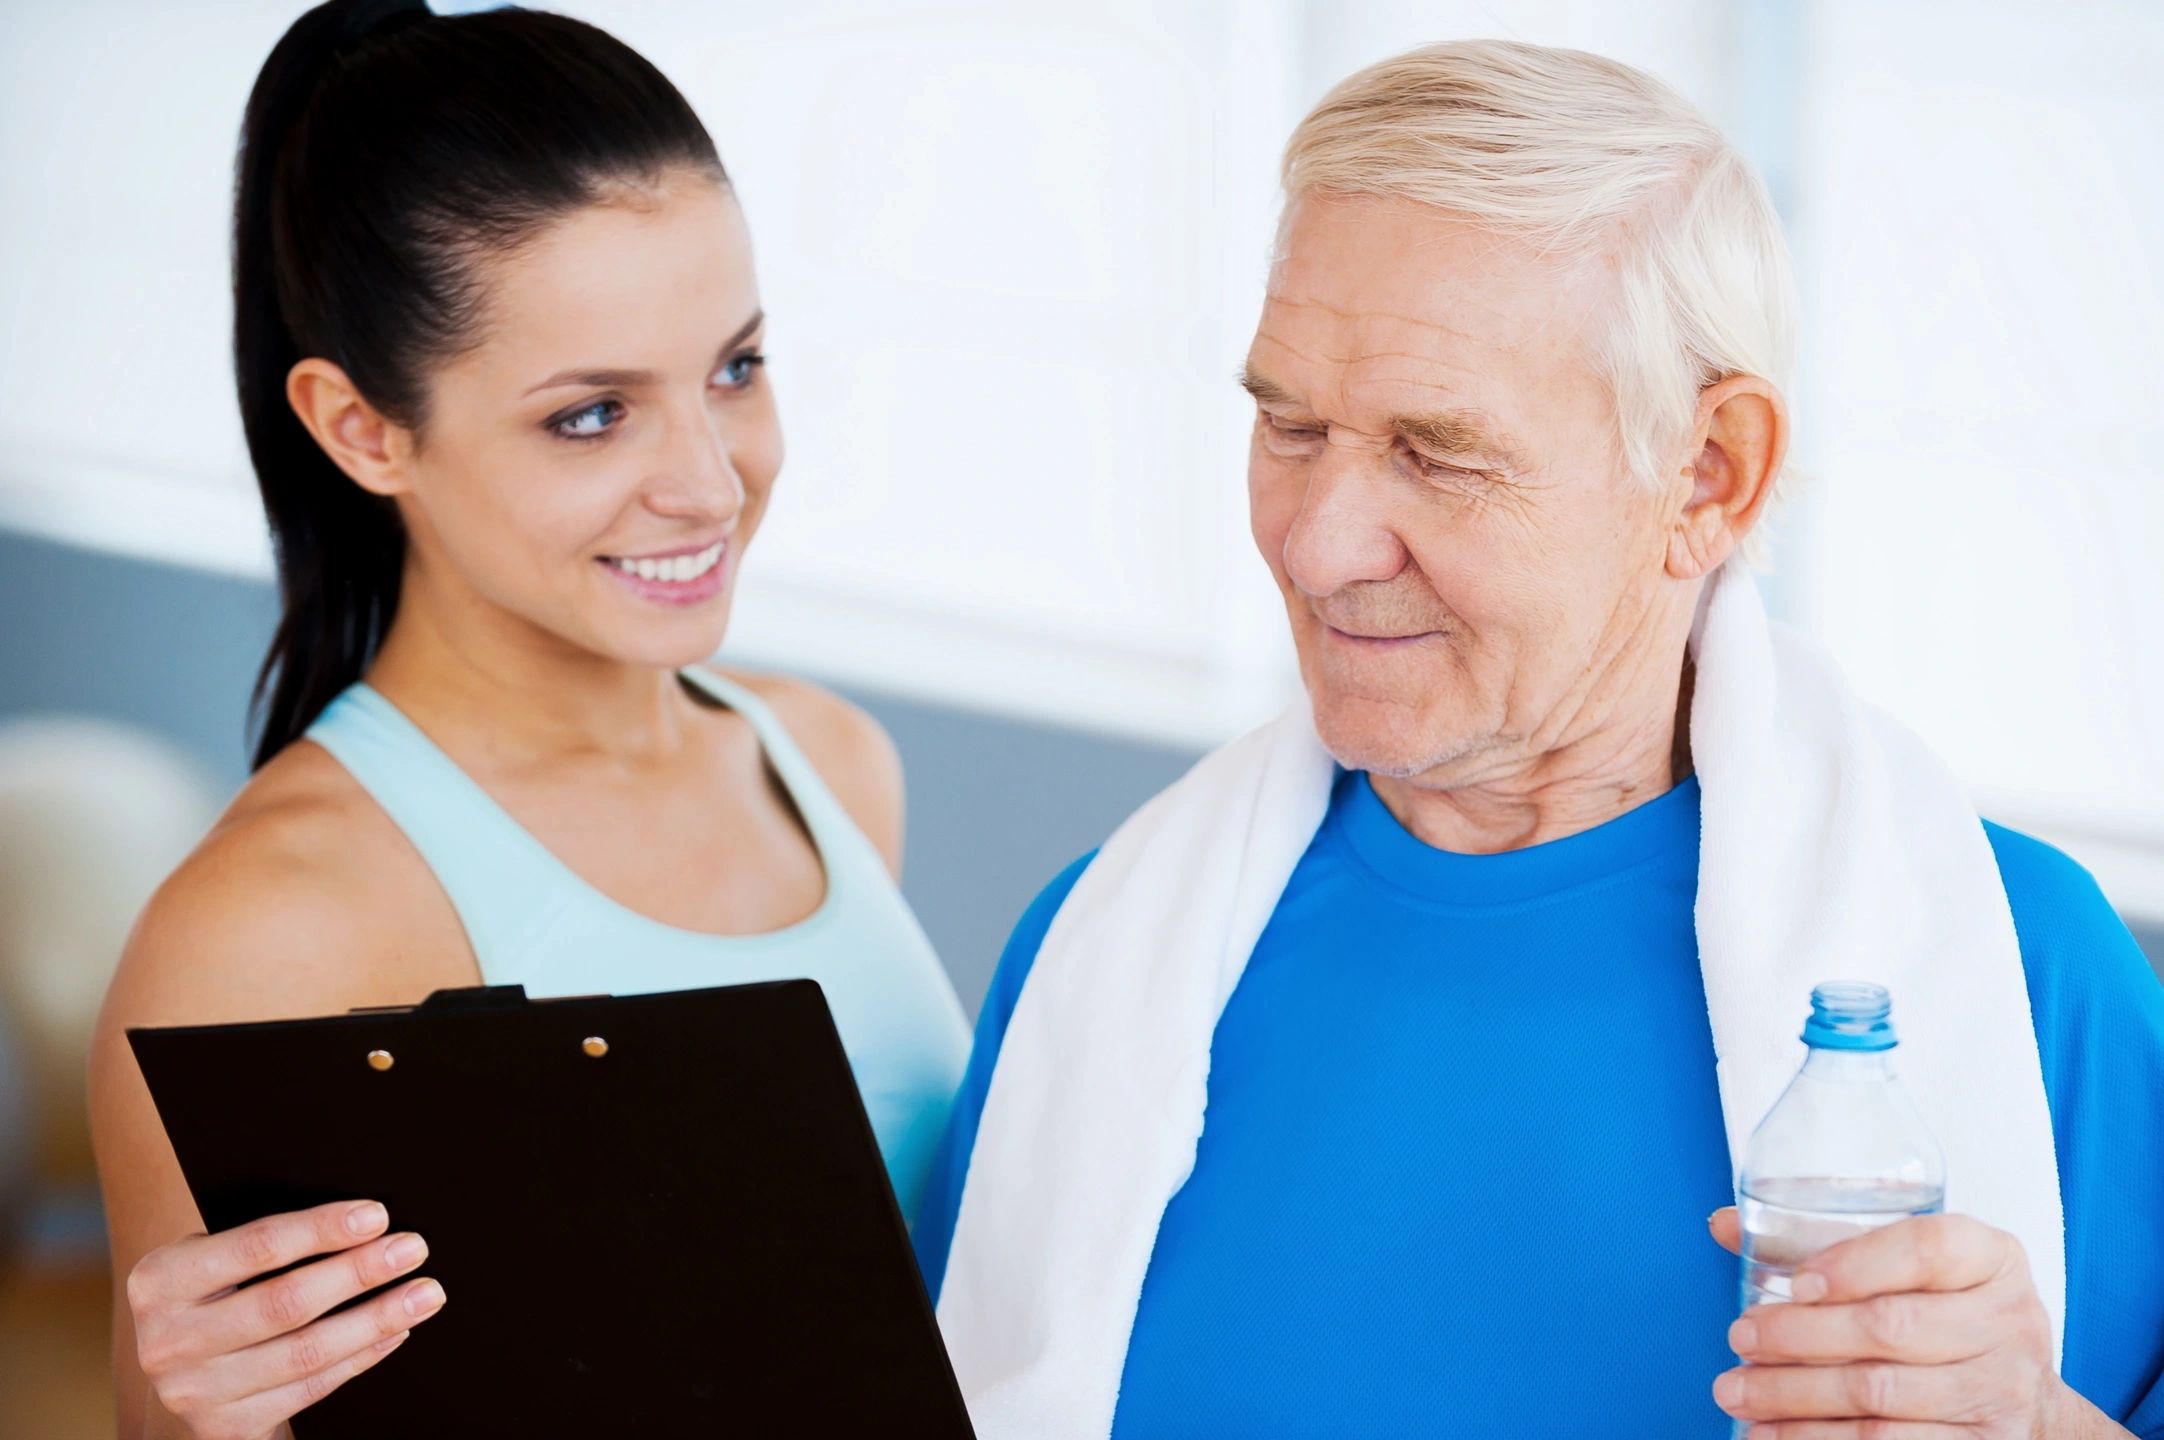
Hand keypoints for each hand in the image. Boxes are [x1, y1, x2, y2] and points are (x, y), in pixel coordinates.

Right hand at [127, 1199, 445, 1439]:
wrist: (187, 1370)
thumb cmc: (219, 1293)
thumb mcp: (216, 1259)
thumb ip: (264, 1241)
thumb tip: (363, 1219)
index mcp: (160, 1280)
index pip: (255, 1247)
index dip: (321, 1230)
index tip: (378, 1215)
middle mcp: (166, 1341)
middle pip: (284, 1302)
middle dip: (359, 1273)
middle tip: (414, 1249)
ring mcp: (193, 1392)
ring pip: (305, 1353)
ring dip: (375, 1320)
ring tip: (424, 1293)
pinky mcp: (225, 1428)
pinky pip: (310, 1389)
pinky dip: (360, 1357)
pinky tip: (394, 1332)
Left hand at [1706, 1207, 2093, 1438]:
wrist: (2025, 1402)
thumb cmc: (1946, 1315)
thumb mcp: (1910, 1266)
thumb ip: (1822, 1238)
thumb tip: (1725, 1226)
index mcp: (1991, 1259)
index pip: (1927, 1249)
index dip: (1857, 1263)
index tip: (1798, 1282)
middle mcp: (2007, 1323)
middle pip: (1891, 1327)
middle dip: (1800, 1336)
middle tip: (1740, 1338)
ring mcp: (2000, 1392)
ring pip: (1880, 1395)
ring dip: (1795, 1398)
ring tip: (1737, 1393)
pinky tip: (1774, 1435)